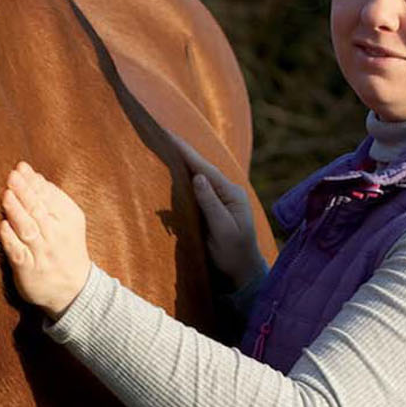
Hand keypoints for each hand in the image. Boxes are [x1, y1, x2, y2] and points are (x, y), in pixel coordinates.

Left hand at [0, 162, 91, 317]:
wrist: (74, 289)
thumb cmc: (67, 247)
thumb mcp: (69, 221)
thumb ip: (52, 199)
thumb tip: (33, 176)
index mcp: (68, 219)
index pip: (50, 196)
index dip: (34, 182)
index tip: (21, 168)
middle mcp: (56, 235)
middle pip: (38, 210)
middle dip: (24, 191)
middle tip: (12, 176)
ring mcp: (42, 253)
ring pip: (28, 229)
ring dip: (16, 211)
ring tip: (7, 195)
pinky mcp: (29, 269)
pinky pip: (18, 252)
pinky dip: (10, 239)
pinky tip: (3, 226)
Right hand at [168, 132, 265, 290]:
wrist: (243, 272)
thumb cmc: (234, 254)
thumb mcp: (224, 230)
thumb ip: (211, 204)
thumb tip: (198, 177)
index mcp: (231, 194)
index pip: (204, 168)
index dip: (185, 151)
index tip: (168, 135)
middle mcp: (226, 192)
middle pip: (200, 167)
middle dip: (181, 151)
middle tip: (162, 133)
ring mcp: (220, 199)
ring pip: (198, 176)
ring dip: (182, 162)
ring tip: (164, 146)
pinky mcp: (213, 208)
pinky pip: (196, 189)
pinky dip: (184, 177)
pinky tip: (174, 171)